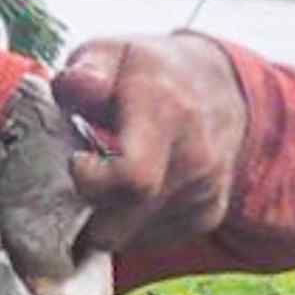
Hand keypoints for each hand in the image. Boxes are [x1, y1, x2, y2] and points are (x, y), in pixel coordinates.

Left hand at [51, 34, 248, 258]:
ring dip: (105, 221)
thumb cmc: (150, 72)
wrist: (223, 87)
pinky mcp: (208, 216)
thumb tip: (71, 86)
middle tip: (78, 184)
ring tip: (105, 183)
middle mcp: (193, 157)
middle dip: (84, 215)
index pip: (132, 179)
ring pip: (130, 239)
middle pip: (121, 225)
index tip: (77, 160)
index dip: (90, 182)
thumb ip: (86, 70)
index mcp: (166, 113)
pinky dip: (128, 226)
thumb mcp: (113, 52)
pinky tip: (129, 195)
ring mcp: (205, 192)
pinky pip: (150, 241)